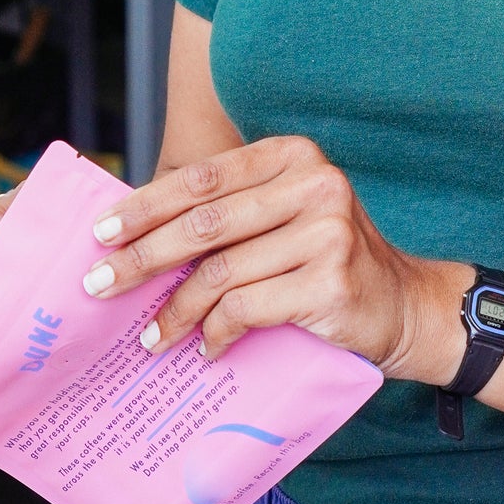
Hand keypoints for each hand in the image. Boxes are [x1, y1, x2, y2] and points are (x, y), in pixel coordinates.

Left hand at [82, 135, 468, 378]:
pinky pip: (247, 309)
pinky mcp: (330, 283)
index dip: (145, 205)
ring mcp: (327, 233)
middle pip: (204, 223)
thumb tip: (133, 236)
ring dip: (174, 309)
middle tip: (99, 284)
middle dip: (142, 256)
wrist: (404, 305)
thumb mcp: (284, 217)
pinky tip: (204, 347)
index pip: (202, 177)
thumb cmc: (325, 259)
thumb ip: (227, 214)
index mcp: (294, 155)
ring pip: (221, 272)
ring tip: (149, 335)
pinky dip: (215, 332)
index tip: (100, 232)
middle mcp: (315, 184)